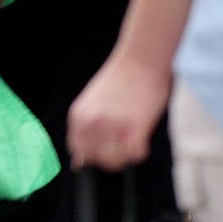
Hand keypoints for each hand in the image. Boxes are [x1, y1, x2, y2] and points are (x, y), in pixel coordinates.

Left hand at [67, 52, 169, 170]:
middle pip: (98, 161)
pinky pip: (135, 155)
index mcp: (78, 118)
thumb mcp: (92, 103)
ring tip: (135, 137)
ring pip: (116, 161)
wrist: (142, 57)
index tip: (110, 146)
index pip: (80, 154)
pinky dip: (141, 150)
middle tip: (126, 140)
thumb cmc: (123, 76)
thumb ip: (84, 130)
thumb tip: (78, 163)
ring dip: (127, 154)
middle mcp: (91, 125)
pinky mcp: (134, 128)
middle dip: (113, 156)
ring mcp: (112, 127)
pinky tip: (144, 136)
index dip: (97, 154)